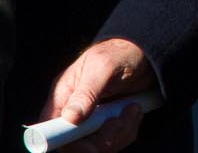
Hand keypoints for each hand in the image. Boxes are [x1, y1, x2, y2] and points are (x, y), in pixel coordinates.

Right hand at [43, 37, 158, 151]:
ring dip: (120, 133)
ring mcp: (90, 121)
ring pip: (98, 146)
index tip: (90, 143)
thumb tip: (70, 117)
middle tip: (120, 121)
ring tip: (132, 109)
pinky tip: (134, 112)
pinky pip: (114, 141)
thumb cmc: (120, 53)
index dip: (65, 140)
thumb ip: (87, 92)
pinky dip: (127, 131)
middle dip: (102, 139)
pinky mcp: (106, 126)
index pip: (51, 127)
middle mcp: (73, 111)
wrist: (145, 53)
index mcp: (63, 95)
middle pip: (76, 144)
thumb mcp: (104, 67)